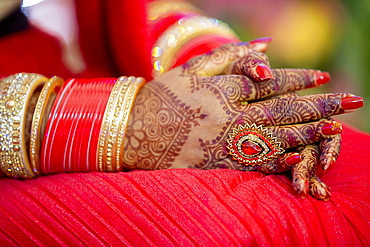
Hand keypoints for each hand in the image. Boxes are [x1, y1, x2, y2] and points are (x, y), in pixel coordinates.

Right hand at [122, 41, 362, 199]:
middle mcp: (228, 115)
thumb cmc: (161, 97)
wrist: (132, 132)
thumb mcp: (191, 69)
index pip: (269, 82)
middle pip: (281, 109)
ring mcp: (224, 141)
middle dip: (318, 105)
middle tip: (350, 102)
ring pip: (274, 136)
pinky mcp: (216, 162)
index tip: (322, 76)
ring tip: (335, 128)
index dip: (297, 78)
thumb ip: (228, 57)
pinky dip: (277, 160)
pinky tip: (300, 156)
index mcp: (223, 89)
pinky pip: (252, 162)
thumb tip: (265, 48)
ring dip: (307, 132)